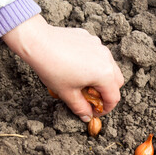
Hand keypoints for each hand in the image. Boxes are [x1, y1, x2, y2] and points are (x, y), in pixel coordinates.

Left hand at [3, 14, 123, 121]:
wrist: (39, 42)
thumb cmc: (53, 69)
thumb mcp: (67, 94)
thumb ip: (80, 108)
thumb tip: (87, 116)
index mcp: (104, 75)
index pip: (113, 98)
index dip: (105, 109)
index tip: (95, 113)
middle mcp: (106, 58)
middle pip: (116, 81)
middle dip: (107, 93)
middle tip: (92, 99)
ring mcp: (99, 46)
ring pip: (108, 65)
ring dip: (101, 77)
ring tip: (84, 82)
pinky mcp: (90, 38)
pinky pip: (98, 53)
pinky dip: (93, 63)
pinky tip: (76, 66)